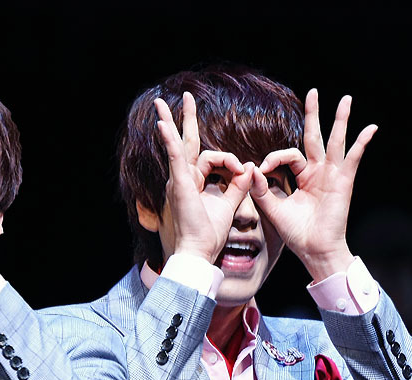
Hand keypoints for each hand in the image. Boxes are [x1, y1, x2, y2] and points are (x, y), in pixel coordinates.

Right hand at [154, 92, 254, 263]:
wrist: (198, 251)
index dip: (228, 160)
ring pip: (180, 146)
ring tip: (162, 104)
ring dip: (171, 123)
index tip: (241, 170)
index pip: (210, 159)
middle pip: (185, 142)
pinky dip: (169, 141)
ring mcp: (178, 180)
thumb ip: (238, 186)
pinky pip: (175, 157)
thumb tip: (249, 168)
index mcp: (194, 183)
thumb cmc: (209, 234)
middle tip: (184, 97)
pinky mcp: (179, 184)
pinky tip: (162, 125)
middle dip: (184, 119)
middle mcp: (183, 178)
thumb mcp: (229, 205)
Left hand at [249, 89, 376, 281]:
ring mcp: (332, 176)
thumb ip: (260, 189)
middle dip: (313, 114)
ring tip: (346, 99)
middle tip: (312, 92)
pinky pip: (353, 158)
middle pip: (314, 137)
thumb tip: (250, 167)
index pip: (287, 155)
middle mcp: (318, 172)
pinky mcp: (343, 182)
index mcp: (302, 177)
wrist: (314, 251)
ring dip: (340, 119)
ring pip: (335, 141)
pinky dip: (362, 143)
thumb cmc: (296, 234)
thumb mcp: (272, 209)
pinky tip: (371, 128)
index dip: (272, 158)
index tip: (261, 170)